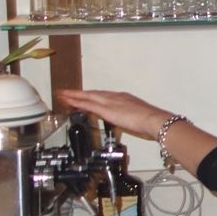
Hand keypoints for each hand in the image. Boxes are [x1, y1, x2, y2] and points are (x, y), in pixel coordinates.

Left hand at [58, 89, 172, 139]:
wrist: (154, 120)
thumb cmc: (151, 122)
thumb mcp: (138, 118)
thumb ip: (130, 118)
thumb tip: (128, 121)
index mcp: (124, 99)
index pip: (103, 96)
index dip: (92, 96)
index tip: (84, 96)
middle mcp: (115, 97)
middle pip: (93, 94)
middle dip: (79, 93)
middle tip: (66, 92)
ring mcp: (110, 102)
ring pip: (87, 96)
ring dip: (74, 96)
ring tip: (62, 95)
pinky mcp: (106, 109)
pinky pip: (88, 104)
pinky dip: (77, 102)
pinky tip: (69, 102)